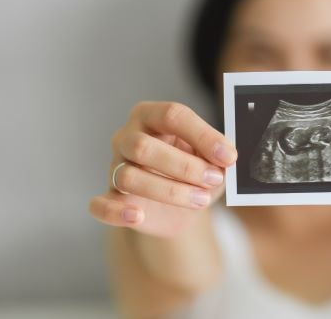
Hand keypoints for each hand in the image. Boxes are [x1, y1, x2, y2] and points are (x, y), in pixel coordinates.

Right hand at [89, 101, 236, 238]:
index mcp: (153, 116)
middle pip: (144, 146)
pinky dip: (116, 212)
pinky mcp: (111, 198)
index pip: (173, 115)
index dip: (202, 135)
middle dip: (184, 166)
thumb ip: (217, 154)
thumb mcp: (211, 158)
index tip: (229, 156)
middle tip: (214, 178)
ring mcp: (114, 167)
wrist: (180, 206)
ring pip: (128, 177)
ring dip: (170, 191)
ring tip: (202, 200)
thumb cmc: (195, 170)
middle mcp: (128, 136)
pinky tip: (138, 216)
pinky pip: (101, 205)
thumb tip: (226, 157)